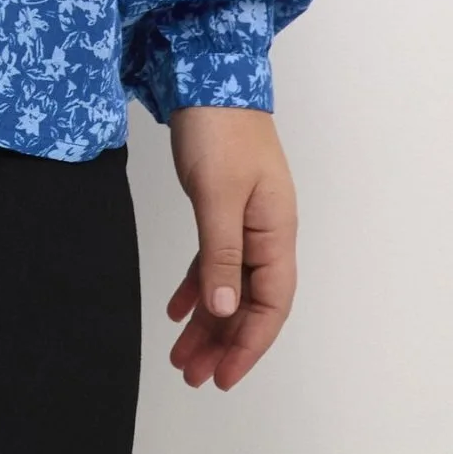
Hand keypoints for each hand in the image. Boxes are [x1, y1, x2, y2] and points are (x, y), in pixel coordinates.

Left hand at [163, 105, 297, 391]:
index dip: (249, 344)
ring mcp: (247, 221)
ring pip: (229, 285)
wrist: (207, 78)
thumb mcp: (217, 195)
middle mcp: (267, 232)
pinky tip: (176, 309)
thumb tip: (224, 310)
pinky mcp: (223, 208)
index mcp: (276, 232)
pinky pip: (215, 261)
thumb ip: (221, 254)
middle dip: (224, 342)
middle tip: (193, 375)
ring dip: (208, 322)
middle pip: (250, 302)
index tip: (223, 376)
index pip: (270, 304)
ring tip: (181, 355)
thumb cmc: (219, 131)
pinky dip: (197, 286)